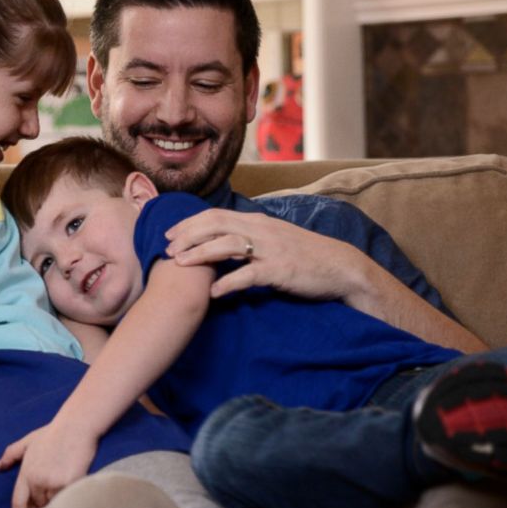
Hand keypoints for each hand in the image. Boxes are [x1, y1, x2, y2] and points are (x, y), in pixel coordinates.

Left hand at [0, 423, 97, 507]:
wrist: (77, 424)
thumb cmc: (54, 432)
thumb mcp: (29, 440)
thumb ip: (11, 454)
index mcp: (26, 472)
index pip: (18, 503)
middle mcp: (37, 479)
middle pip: (37, 504)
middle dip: (41, 504)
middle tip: (49, 493)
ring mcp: (52, 482)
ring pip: (52, 502)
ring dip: (55, 498)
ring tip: (61, 482)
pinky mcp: (69, 483)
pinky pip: (66, 498)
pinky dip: (67, 494)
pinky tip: (70, 481)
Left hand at [164, 208, 367, 300]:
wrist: (340, 267)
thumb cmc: (305, 255)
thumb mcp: (275, 238)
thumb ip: (250, 237)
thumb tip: (223, 242)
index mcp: (258, 221)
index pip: (216, 215)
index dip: (190, 223)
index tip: (170, 233)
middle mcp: (261, 229)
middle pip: (215, 225)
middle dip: (187, 235)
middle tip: (166, 247)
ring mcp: (270, 249)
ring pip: (227, 245)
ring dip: (200, 254)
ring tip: (179, 263)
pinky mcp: (279, 270)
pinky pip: (248, 274)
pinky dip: (228, 283)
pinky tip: (213, 292)